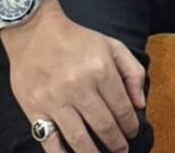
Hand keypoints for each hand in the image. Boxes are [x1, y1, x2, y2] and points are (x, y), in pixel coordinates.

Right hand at [1, 8, 146, 152]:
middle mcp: (79, 87)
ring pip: (79, 138)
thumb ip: (132, 72)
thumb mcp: (112, 46)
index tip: (133, 133)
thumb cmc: (77, 40)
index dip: (131, 125)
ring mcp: (55, 101)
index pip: (122, 108)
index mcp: (101, 70)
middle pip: (104, 125)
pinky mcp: (34, 110)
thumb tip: (140, 105)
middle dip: (117, 143)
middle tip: (122, 151)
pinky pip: (49, 140)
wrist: (35, 32)